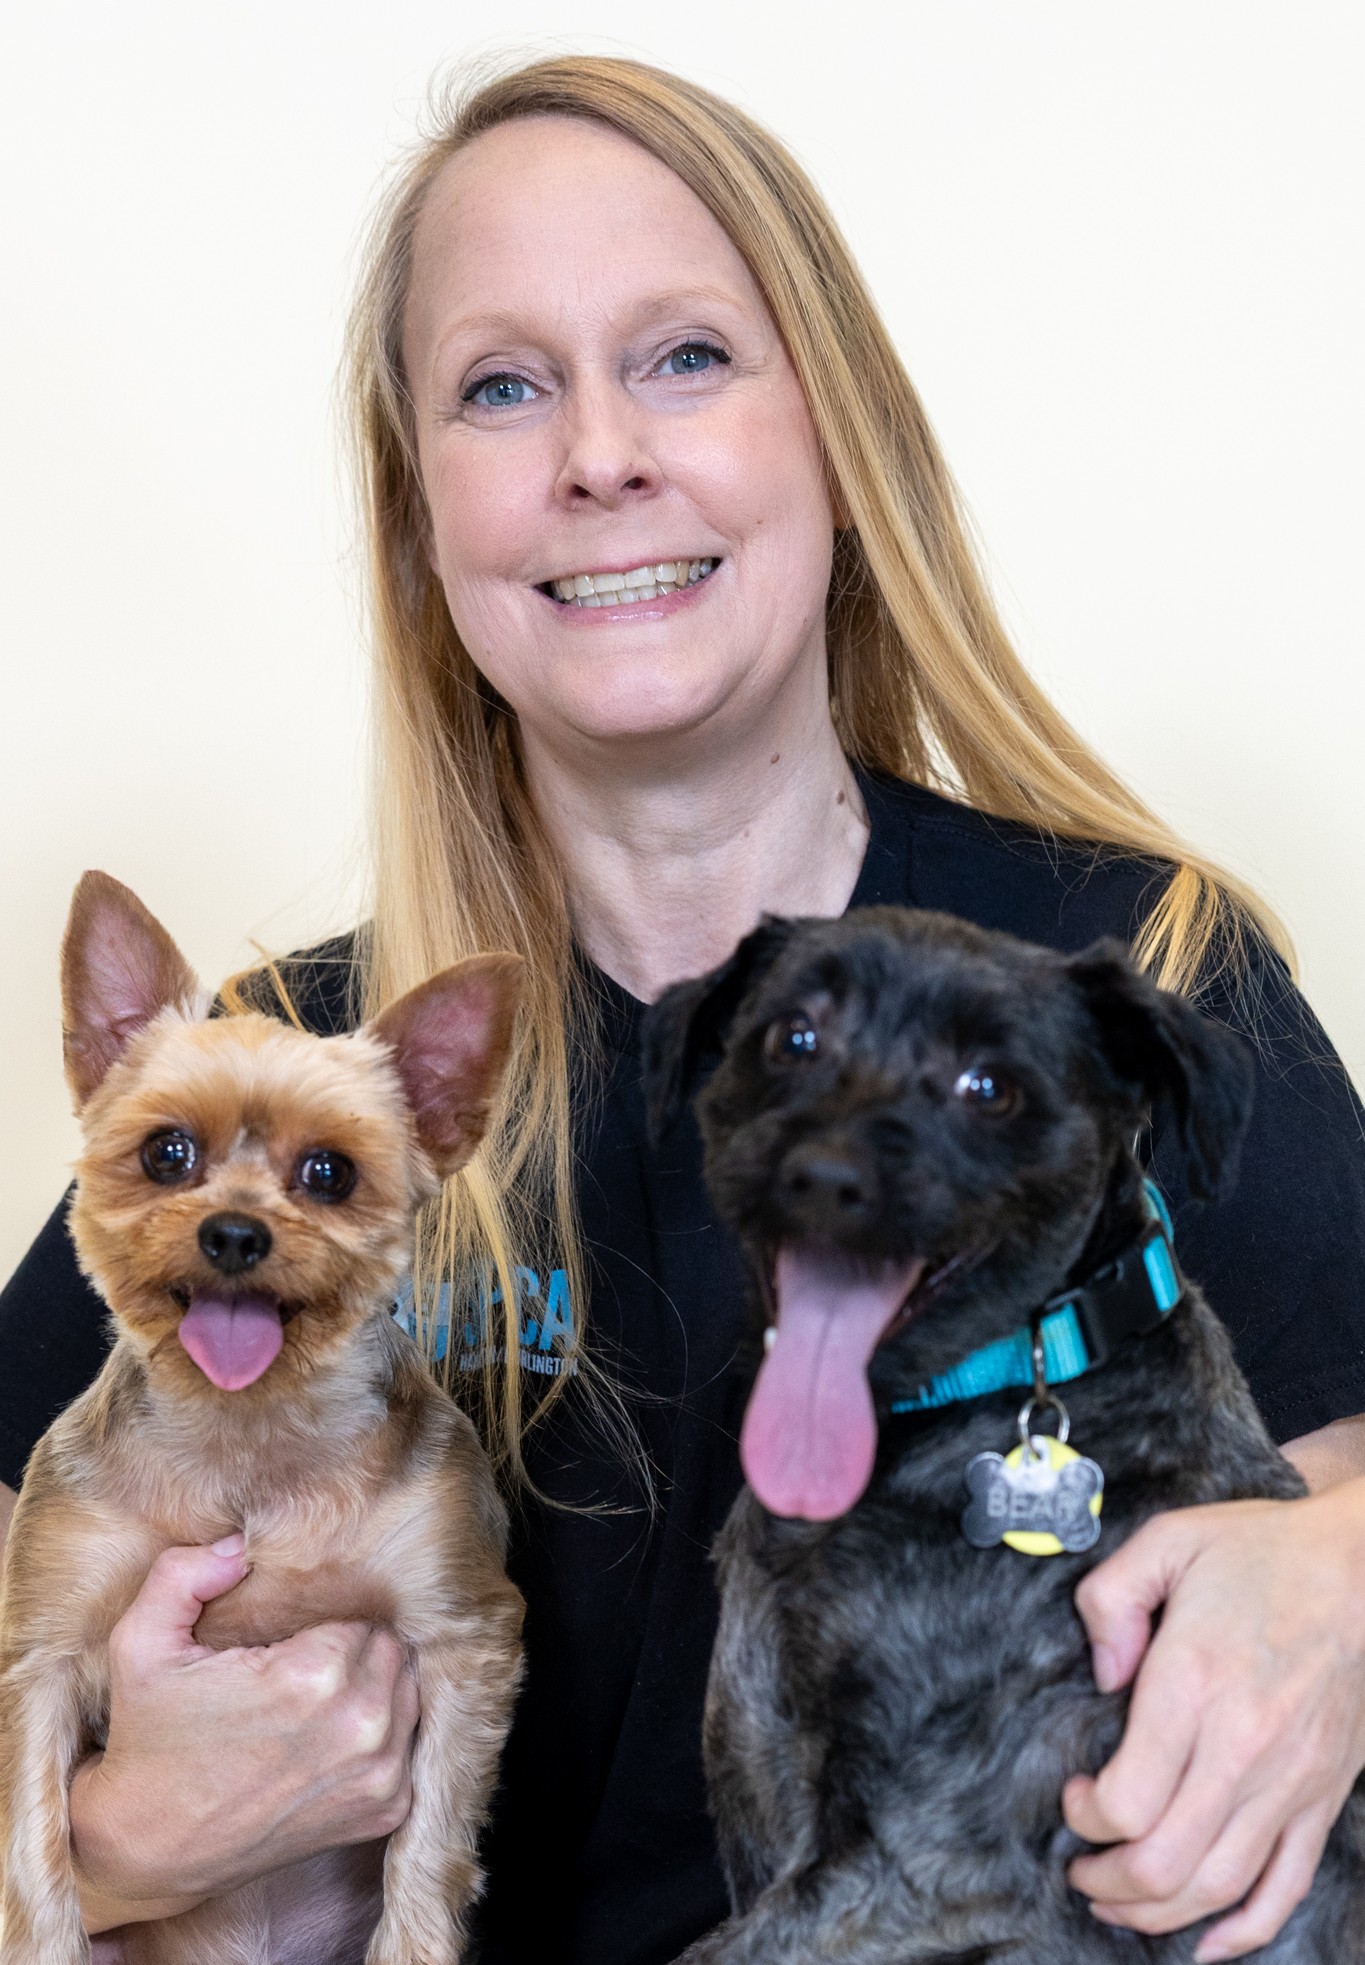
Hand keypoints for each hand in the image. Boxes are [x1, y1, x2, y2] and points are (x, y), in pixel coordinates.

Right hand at [71, 1535, 418, 1932]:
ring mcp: (380, 1775)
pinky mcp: (386, 1811)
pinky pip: (410, 1742)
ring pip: (409, 1690)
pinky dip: (385, 1733)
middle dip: (359, 1645)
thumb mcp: (141, 1644)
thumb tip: (238, 1545)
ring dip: (378, 1685)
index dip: (333, 1612)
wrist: (151, 1849)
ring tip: (323, 1693)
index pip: (364, 1609)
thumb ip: (183, 1575)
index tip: (299, 1628)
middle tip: (310, 1656)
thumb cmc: (148, 1742)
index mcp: (313, 1675)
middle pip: (393, 1646)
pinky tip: (337, 1734)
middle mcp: (360, 1726)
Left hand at [1063, 1483, 1364, 1960]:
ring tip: (1116, 1904)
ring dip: (1157, 1912)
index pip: (1127, 1801)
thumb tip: (1101, 1674)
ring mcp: (1288, 1782)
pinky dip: (1244, 1932)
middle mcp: (1242, 1747)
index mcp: (1194, 1684)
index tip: (1074, 1793)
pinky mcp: (1321, 1797)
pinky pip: (1285, 1887)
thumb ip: (1110, 1597)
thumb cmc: (1258, 1552)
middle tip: (1080, 1868)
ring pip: (1217, 1888)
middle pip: (1165, 1862)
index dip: (1085, 1815)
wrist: (1358, 1567)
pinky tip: (1205, 1943)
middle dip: (1107, 1881)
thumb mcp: (1167, 1540)